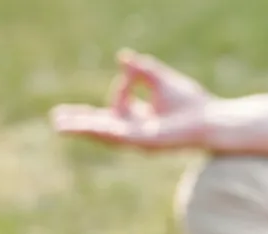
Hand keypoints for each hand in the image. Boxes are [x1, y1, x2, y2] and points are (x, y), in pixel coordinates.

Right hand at [50, 49, 211, 149]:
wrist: (211, 119)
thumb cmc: (192, 103)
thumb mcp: (161, 80)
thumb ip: (141, 70)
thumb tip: (123, 57)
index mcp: (141, 120)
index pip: (116, 107)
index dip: (121, 86)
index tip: (131, 70)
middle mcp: (137, 132)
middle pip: (101, 127)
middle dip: (79, 123)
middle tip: (56, 120)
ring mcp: (139, 139)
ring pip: (104, 134)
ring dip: (82, 128)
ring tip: (59, 125)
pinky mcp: (145, 142)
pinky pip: (118, 135)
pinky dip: (101, 129)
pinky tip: (85, 127)